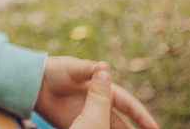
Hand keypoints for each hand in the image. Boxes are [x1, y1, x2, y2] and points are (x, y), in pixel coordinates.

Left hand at [34, 56, 157, 128]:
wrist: (34, 82)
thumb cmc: (55, 70)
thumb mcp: (72, 68)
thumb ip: (88, 69)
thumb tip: (105, 67)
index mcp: (104, 88)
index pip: (128, 104)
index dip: (142, 115)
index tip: (155, 127)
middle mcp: (100, 103)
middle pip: (123, 122)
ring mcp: (90, 115)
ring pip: (111, 128)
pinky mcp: (78, 124)